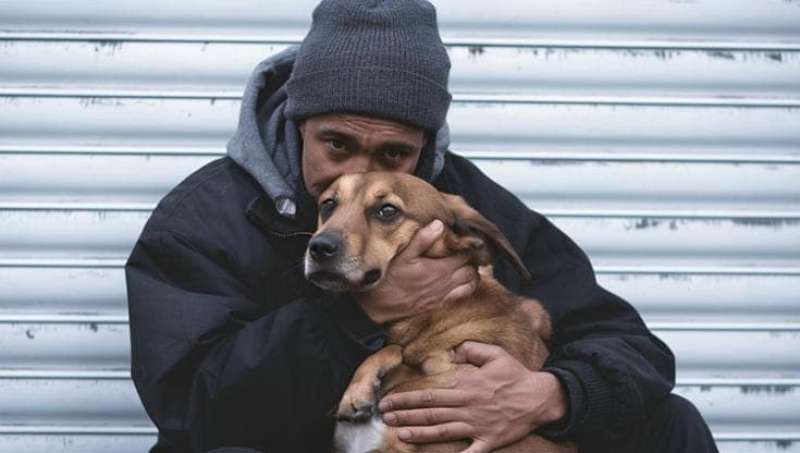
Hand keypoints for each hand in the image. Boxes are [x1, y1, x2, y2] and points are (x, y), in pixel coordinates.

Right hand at [355, 220, 477, 323]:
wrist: (382, 304)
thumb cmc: (391, 277)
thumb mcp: (403, 254)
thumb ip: (422, 239)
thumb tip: (439, 224)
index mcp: (439, 268)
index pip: (465, 255)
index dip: (468, 247)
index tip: (466, 241)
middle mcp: (446, 283)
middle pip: (472, 270)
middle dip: (473, 260)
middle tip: (467, 252)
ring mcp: (444, 295)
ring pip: (472, 284)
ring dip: (472, 274)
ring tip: (466, 265)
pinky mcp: (440, 304)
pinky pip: (463, 296)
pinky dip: (467, 288)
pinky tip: (461, 281)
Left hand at [378, 341, 567, 452]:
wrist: (540, 398)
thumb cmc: (516, 375)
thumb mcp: (494, 354)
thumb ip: (470, 349)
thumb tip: (452, 353)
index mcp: (466, 386)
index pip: (429, 394)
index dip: (406, 398)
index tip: (388, 401)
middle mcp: (468, 407)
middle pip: (430, 413)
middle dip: (404, 415)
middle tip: (384, 417)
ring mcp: (477, 426)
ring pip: (442, 431)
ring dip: (419, 433)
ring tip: (400, 434)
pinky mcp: (489, 441)